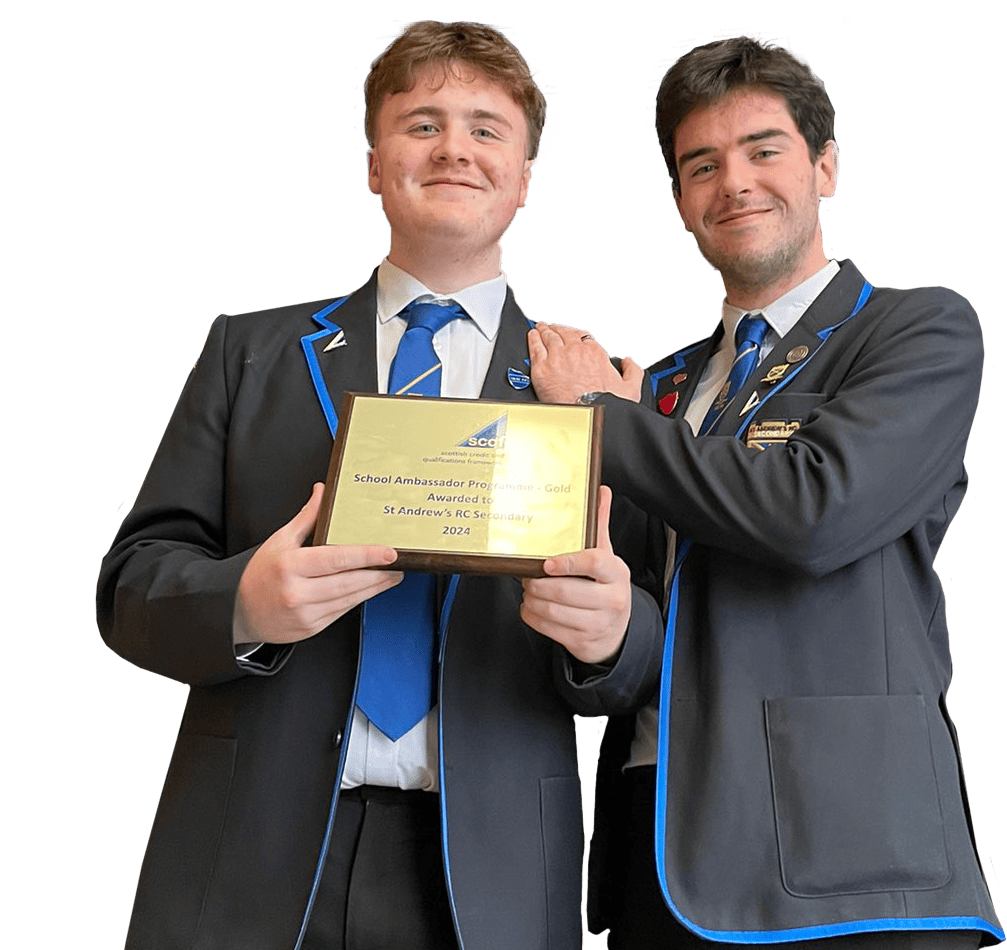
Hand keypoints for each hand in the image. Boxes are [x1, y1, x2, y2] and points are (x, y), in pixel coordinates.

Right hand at [234, 483, 402, 644]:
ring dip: (375, 587)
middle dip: (379, 574)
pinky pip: (342, 611)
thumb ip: (306, 518)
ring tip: (392, 576)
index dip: (367, 555)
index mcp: (291, 566)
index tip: (389, 552)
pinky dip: (358, 598)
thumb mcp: (279, 541)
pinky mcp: (311, 628)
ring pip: (350, 598)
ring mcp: (305, 613)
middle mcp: (298, 592)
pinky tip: (369, 589)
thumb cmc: (261, 573)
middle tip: (399, 565)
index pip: (337, 559)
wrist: (238, 611)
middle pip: (349, 581)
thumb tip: (323, 491)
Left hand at [520, 487, 631, 663]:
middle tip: (527, 575)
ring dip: (532, 599)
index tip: (546, 563)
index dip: (567, 563)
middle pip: (565, 591)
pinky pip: (548, 628)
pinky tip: (530, 606)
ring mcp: (598, 623)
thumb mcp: (606, 557)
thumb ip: (599, 525)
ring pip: (553, 610)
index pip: (593, 563)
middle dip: (538, 583)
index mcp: (616, 573)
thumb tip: (600, 490)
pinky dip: (532, 616)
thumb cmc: (605, 588)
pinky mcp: (583, 641)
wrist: (617, 632)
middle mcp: (611, 600)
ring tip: (528, 589)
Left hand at [527, 322, 643, 404]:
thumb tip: (628, 361)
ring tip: (540, 327)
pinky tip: (531, 336)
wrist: (586, 418)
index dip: (577, 335)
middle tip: (552, 327)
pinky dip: (532, 339)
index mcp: (595, 353)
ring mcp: (557, 358)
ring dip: (544, 330)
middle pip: (564, 333)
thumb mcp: (631, 388)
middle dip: (558, 329)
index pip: (583, 336)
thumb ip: (632, 370)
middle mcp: (575, 351)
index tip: (574, 337)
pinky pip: (535, 348)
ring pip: (548, 337)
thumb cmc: (606, 406)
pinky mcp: (542, 368)